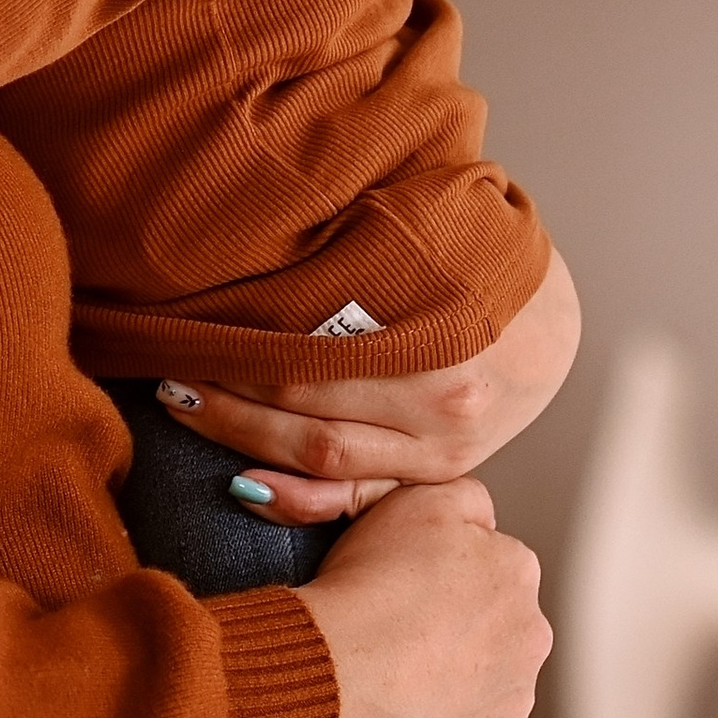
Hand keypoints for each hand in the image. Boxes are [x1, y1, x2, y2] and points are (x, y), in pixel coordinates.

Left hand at [155, 250, 580, 522]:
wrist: (553, 319)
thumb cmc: (475, 262)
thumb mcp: (429, 236)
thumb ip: (363, 250)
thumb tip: (272, 218)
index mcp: (438, 329)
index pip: (309, 347)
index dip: (236, 343)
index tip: (183, 327)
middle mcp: (444, 397)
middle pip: (305, 402)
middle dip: (225, 387)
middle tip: (164, 370)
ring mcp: (444, 446)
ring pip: (319, 455)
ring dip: (240, 435)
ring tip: (182, 407)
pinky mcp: (441, 476)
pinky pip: (355, 498)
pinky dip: (293, 498)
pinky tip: (241, 484)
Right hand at [293, 479, 550, 717]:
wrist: (338, 679)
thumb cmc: (366, 586)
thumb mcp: (411, 497)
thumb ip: (461, 496)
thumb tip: (480, 515)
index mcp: (516, 570)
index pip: (485, 565)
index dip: (436, 576)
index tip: (398, 587)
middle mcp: (532, 637)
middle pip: (492, 630)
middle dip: (453, 634)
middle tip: (391, 637)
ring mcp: (515, 705)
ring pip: (481, 690)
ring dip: (446, 688)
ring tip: (387, 684)